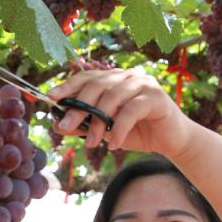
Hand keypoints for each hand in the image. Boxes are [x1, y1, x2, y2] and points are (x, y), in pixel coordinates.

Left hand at [47, 67, 196, 157]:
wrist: (170, 141)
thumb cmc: (136, 132)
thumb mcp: (105, 130)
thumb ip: (84, 125)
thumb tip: (58, 124)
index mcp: (114, 79)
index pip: (87, 77)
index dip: (68, 86)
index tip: (51, 97)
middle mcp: (128, 76)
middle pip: (97, 85)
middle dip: (78, 107)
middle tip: (65, 126)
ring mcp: (144, 84)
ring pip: (113, 97)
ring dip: (98, 122)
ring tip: (92, 144)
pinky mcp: (157, 97)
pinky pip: (131, 111)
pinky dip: (119, 129)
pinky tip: (114, 145)